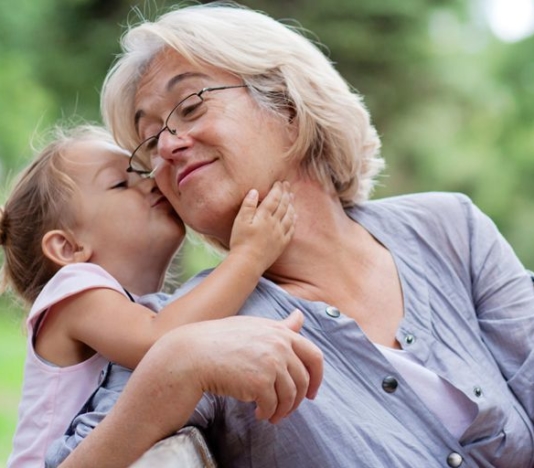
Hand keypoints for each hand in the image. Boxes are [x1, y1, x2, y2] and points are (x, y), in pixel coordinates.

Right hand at [190, 309, 322, 423]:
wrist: (195, 354)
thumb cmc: (222, 340)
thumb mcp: (255, 326)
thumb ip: (280, 326)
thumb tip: (300, 316)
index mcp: (281, 332)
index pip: (314, 356)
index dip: (317, 377)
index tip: (312, 392)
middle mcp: (280, 346)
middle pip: (303, 380)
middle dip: (298, 399)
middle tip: (286, 409)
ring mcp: (272, 363)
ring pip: (290, 396)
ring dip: (282, 410)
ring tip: (271, 415)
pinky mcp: (260, 383)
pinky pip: (273, 405)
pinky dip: (268, 413)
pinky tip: (259, 414)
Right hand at [229, 181, 295, 270]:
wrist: (248, 262)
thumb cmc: (240, 241)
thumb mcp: (240, 221)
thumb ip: (248, 205)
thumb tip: (255, 191)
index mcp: (264, 216)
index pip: (274, 198)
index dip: (277, 189)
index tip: (279, 182)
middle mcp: (274, 223)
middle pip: (283, 205)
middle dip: (286, 193)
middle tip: (287, 185)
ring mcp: (280, 234)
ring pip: (289, 215)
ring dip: (291, 204)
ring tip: (292, 196)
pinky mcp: (282, 244)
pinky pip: (291, 229)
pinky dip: (294, 220)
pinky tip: (295, 217)